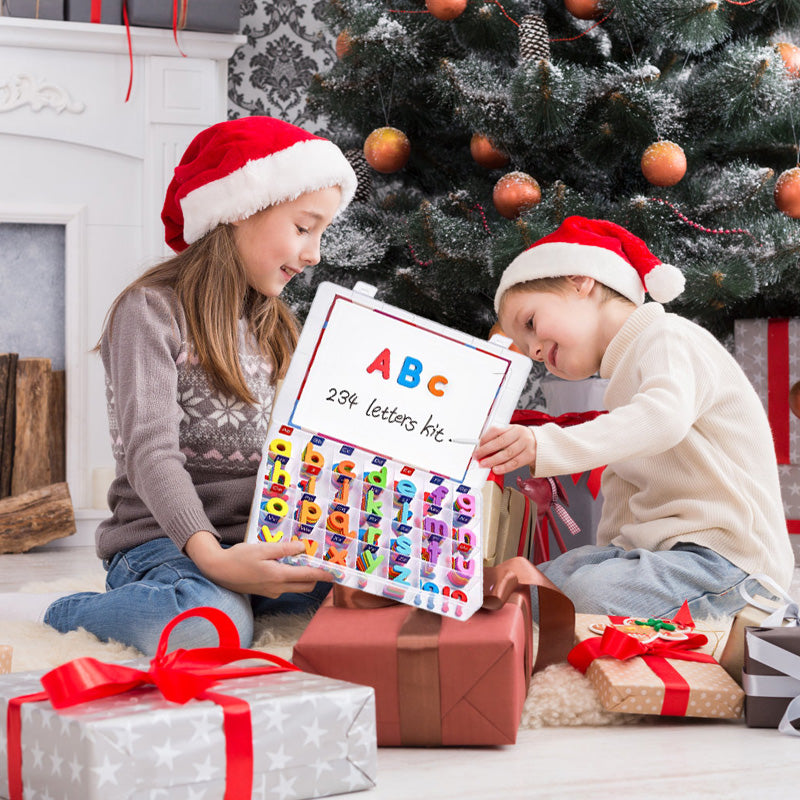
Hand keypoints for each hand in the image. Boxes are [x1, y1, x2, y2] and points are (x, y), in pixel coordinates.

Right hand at [185, 531, 333, 596]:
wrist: (218, 571)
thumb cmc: (239, 557)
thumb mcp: (262, 548)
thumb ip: (284, 549)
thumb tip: (302, 548)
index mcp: (278, 576)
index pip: (308, 576)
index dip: (323, 574)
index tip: (335, 573)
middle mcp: (278, 588)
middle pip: (306, 585)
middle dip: (316, 577)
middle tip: (321, 564)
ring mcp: (272, 592)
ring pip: (296, 587)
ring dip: (304, 577)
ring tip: (304, 561)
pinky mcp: (266, 591)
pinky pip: (286, 587)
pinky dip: (292, 578)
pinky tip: (287, 565)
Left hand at [474, 424, 536, 474]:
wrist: (543, 444)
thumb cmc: (523, 440)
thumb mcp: (512, 434)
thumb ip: (499, 439)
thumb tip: (482, 448)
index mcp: (513, 427)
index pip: (496, 430)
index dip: (485, 438)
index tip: (477, 446)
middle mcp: (520, 434)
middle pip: (500, 442)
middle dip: (486, 450)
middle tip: (477, 456)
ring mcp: (526, 445)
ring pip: (507, 453)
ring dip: (493, 460)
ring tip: (484, 464)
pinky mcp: (530, 455)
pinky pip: (515, 463)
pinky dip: (504, 467)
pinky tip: (496, 469)